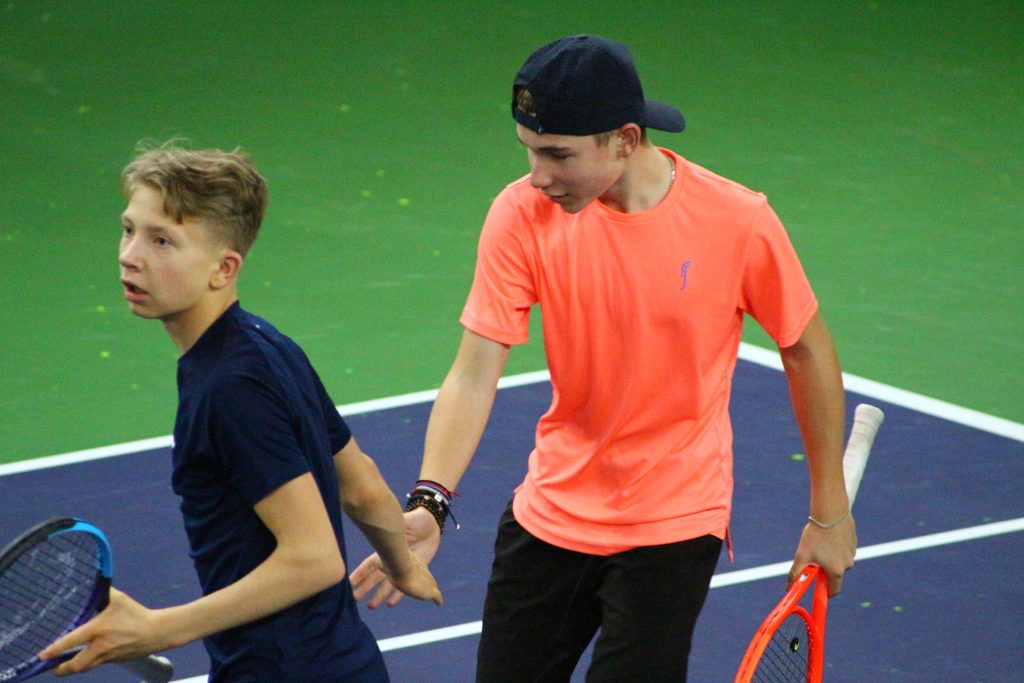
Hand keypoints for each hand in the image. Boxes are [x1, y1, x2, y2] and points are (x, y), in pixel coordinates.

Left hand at [38, 588, 164, 674]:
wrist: (156, 632)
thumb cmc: (136, 614)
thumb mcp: (119, 599)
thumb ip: (103, 593)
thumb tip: (93, 582)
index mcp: (99, 629)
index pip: (72, 641)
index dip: (55, 649)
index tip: (42, 655)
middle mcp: (100, 646)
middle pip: (75, 665)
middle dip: (61, 669)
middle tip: (52, 667)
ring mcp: (107, 656)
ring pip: (84, 668)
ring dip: (72, 668)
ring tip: (63, 666)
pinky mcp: (113, 660)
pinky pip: (96, 664)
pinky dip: (87, 663)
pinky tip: (85, 657)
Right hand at [351, 507, 440, 607]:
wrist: (431, 523)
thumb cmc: (416, 520)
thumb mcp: (405, 522)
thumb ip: (397, 525)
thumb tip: (385, 520)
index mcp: (387, 549)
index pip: (369, 565)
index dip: (359, 574)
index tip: (348, 584)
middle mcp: (392, 560)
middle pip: (376, 577)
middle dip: (365, 588)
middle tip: (354, 598)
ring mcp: (403, 566)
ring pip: (388, 584)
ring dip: (379, 594)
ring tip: (371, 605)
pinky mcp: (415, 570)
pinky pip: (406, 586)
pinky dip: (398, 595)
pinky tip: (390, 603)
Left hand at [787, 514, 856, 596]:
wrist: (830, 513)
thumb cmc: (816, 535)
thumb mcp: (802, 556)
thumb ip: (796, 574)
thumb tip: (788, 588)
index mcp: (836, 571)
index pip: (833, 591)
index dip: (824, 591)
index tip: (817, 586)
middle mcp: (848, 565)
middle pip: (836, 575)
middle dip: (825, 571)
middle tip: (814, 559)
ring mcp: (852, 553)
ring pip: (840, 561)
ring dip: (831, 558)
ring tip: (820, 544)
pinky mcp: (853, 542)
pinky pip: (844, 550)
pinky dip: (836, 547)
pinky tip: (828, 536)